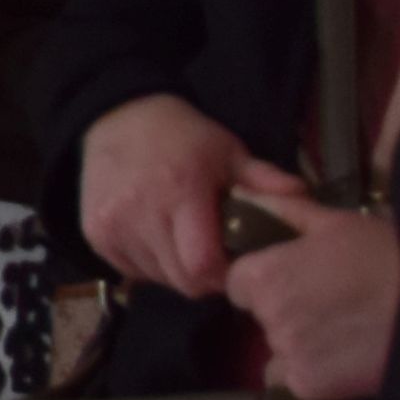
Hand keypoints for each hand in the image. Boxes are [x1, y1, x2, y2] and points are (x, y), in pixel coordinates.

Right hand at [81, 92, 247, 298]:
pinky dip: (151, 264)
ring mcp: (112, 226)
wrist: (115, 118)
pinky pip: (133, 270)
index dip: (225, 275)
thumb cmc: (181, 137)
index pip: (202, 266)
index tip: (237, 263)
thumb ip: (264, 179)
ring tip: (186, 243)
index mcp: (179, 192)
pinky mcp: (95, 235)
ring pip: (158, 279)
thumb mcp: (228, 151)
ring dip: (177, 271)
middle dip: (205, 277)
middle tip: (216, 256)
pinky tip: (158, 239)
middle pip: (181, 281)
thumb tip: (305, 199)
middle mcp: (139, 213)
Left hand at [227, 198, 399, 399]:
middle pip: (263, 318)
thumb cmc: (389, 255)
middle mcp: (269, 317)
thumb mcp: (336, 223)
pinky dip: (317, 373)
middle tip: (333, 304)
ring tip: (347, 330)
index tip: (300, 280)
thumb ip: (283, 212)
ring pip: (279, 351)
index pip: (240, 284)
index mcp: (263, 275)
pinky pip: (298, 381)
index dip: (268, 282)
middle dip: (287, 312)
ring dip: (302, 344)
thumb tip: (244, 196)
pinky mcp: (312, 386)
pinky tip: (349, 357)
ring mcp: (289, 354)